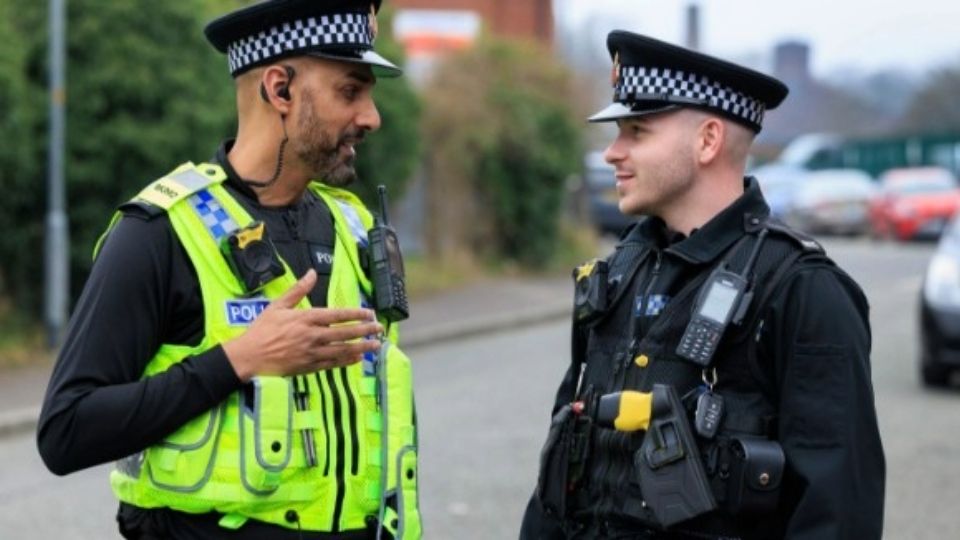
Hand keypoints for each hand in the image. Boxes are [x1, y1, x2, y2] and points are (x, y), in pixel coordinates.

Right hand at [223, 269, 382, 380]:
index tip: (369, 313)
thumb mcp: (278, 305)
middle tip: (379, 329)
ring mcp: (311, 353)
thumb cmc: (262, 330)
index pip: (338, 315)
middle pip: (345, 333)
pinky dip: (346, 361)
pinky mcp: (308, 367)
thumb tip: (311, 273)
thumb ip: (298, 290)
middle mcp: (312, 335)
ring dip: (361, 347)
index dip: (356, 314)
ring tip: (375, 345)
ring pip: (342, 350)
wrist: (248, 356)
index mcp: (306, 318)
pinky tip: (357, 359)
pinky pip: (332, 364)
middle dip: (365, 331)